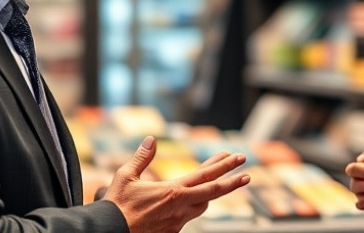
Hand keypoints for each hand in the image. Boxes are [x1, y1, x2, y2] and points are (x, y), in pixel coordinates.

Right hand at [103, 136, 250, 232]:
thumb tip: (151, 140)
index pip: (205, 175)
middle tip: (246, 172)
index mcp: (173, 190)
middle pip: (214, 192)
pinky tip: (190, 201)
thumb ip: (142, 157)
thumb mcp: (126, 176)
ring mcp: (178, 221)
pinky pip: (189, 216)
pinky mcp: (173, 232)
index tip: (237, 158)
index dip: (223, 165)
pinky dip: (194, 205)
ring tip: (219, 183)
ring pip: (203, 205)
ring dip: (213, 193)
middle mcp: (181, 206)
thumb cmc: (117, 206)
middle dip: (232, 180)